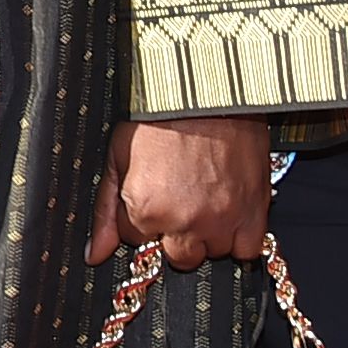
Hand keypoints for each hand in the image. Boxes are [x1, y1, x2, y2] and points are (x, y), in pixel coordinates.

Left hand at [87, 115, 272, 269]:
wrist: (208, 91)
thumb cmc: (160, 117)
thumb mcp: (118, 158)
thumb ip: (105, 212)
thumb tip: (93, 255)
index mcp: (146, 210)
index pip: (136, 241)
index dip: (142, 217)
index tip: (151, 194)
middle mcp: (185, 221)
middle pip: (176, 256)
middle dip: (173, 233)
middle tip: (178, 200)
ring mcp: (223, 220)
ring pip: (212, 252)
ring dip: (206, 234)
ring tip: (204, 199)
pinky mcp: (254, 212)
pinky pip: (248, 250)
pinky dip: (239, 237)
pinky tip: (229, 213)